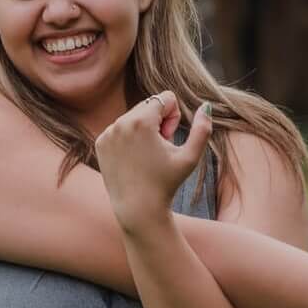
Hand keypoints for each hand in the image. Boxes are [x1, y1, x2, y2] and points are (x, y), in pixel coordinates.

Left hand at [94, 91, 211, 233]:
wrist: (138, 209)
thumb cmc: (167, 184)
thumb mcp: (190, 157)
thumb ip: (203, 130)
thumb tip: (206, 106)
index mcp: (141, 121)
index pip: (165, 98)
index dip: (174, 117)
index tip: (170, 138)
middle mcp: (120, 122)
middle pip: (149, 105)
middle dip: (159, 122)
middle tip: (160, 148)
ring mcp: (107, 133)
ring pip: (134, 116)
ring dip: (145, 130)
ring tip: (147, 155)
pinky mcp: (101, 143)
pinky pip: (120, 128)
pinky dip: (130, 138)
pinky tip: (134, 159)